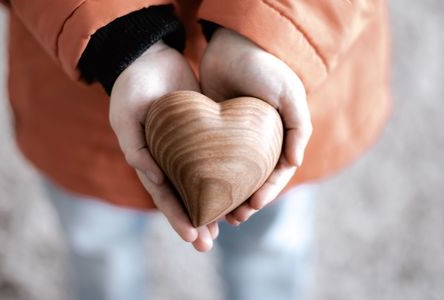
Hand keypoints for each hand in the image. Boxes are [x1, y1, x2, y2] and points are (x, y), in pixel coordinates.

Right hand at [110, 41, 218, 251]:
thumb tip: (155, 178)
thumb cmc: (132, 87)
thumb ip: (135, 147)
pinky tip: (238, 189)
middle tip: (207, 245)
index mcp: (148, 160)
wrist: (150, 57)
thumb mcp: (126, 116)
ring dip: (211, 205)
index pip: (163, 196)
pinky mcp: (203, 133)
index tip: (192, 237)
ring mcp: (187, 148)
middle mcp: (168, 159)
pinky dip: (224, 176)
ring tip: (227, 226)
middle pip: (183, 197)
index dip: (176, 217)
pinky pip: (215, 159)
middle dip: (195, 221)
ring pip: (201, 183)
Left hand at [200, 28, 311, 225]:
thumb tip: (295, 163)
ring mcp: (235, 138)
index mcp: (279, 135)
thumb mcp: (288, 93)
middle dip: (246, 201)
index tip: (254, 205)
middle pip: (253, 179)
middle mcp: (258, 140)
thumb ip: (298, 126)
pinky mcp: (213, 132)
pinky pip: (211, 160)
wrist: (231, 43)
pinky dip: (208, 178)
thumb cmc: (264, 66)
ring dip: (227, 196)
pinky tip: (199, 191)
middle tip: (235, 218)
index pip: (276, 172)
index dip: (268, 191)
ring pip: (232, 175)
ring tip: (218, 215)